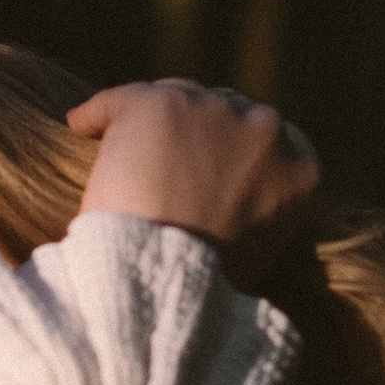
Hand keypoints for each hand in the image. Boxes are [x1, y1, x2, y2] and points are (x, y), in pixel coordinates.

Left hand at [66, 79, 319, 261]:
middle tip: (165, 159)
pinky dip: (99, 115)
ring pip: (178, 98)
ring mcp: (214, 111)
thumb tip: (235, 203)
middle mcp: (267, 128)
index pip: (267, 140)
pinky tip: (81, 127)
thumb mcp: (257, 250)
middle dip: (198, 132)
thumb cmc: (200, 285)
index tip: (207, 165)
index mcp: (302, 169)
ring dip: (154, 124)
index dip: (232, 151)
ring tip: (123, 151)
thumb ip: (260, 210)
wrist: (159, 284)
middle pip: (226, 110)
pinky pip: (122, 100)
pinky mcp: (159, 106)